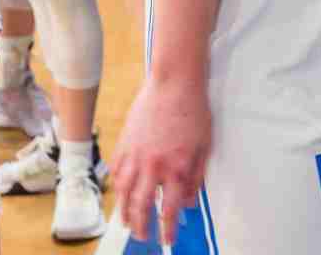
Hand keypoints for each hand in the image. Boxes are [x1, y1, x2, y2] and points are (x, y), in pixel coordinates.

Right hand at [110, 76, 212, 244]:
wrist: (174, 82)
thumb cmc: (193, 111)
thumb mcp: (204, 147)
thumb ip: (196, 177)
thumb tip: (189, 201)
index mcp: (175, 168)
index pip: (168, 209)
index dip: (167, 230)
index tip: (167, 241)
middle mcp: (152, 166)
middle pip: (141, 206)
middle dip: (141, 227)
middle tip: (143, 237)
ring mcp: (135, 154)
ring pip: (123, 192)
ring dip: (123, 211)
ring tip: (126, 223)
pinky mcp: (124, 141)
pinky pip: (116, 170)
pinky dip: (116, 185)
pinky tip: (119, 192)